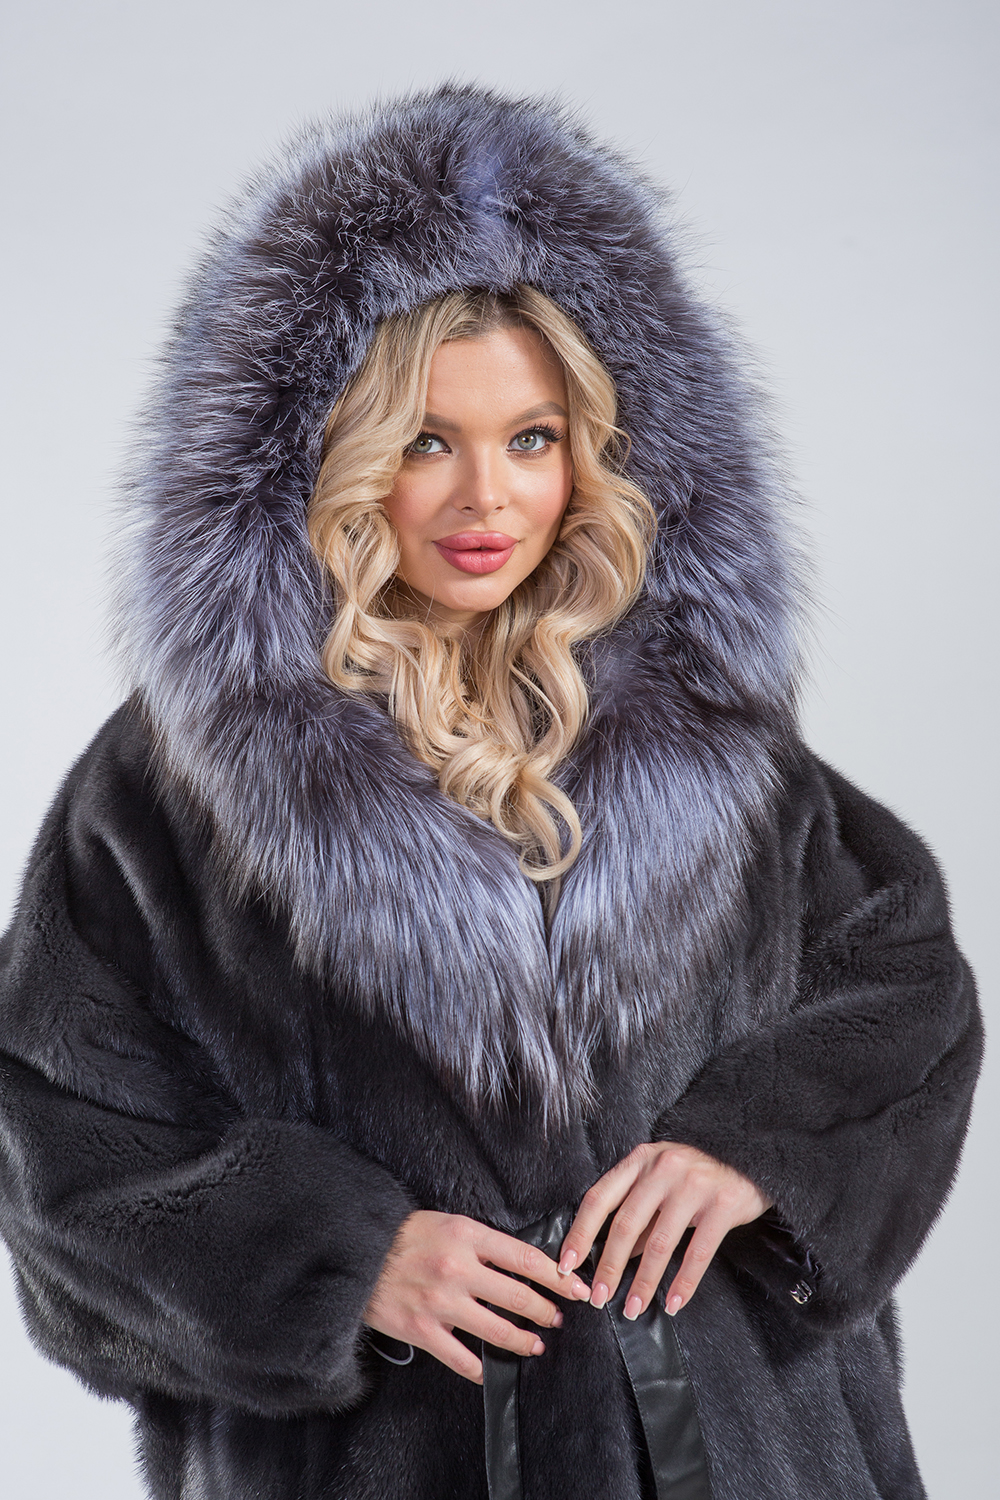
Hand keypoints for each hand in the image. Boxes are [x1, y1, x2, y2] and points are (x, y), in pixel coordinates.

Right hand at [364, 1209, 591, 1383]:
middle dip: (545, 1311)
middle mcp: (458, 1269)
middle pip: (518, 1296)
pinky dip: (477, 1368)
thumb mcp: (449, 1224)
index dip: (558, 1277)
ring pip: (497, 1330)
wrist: (356, 1252)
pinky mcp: (421, 1330)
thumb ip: (483, 1243)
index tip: (577, 1288)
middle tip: (557, 1318)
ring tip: (534, 1344)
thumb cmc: (406, 1236)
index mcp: (467, 1236)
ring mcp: (440, 1302)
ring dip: (522, 1340)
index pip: (526, 1258)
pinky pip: (460, 1358)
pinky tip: (486, 1370)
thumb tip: (522, 1264)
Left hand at [557, 1142, 770, 1319]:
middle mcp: (663, 1169)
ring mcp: (693, 1185)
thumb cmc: (701, 1169)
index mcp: (641, 1160)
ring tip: (633, 1307)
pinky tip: (673, 1302)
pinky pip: (697, 1252)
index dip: (581, 1233)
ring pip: (659, 1244)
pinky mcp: (722, 1206)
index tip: (568, 1263)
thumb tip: (617, 1255)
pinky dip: (682, 1282)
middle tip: (599, 1297)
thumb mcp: (662, 1179)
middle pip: (625, 1225)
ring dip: (643, 1282)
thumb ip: (639, 1211)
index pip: (599, 1198)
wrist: (753, 1154)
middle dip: (609, 1267)